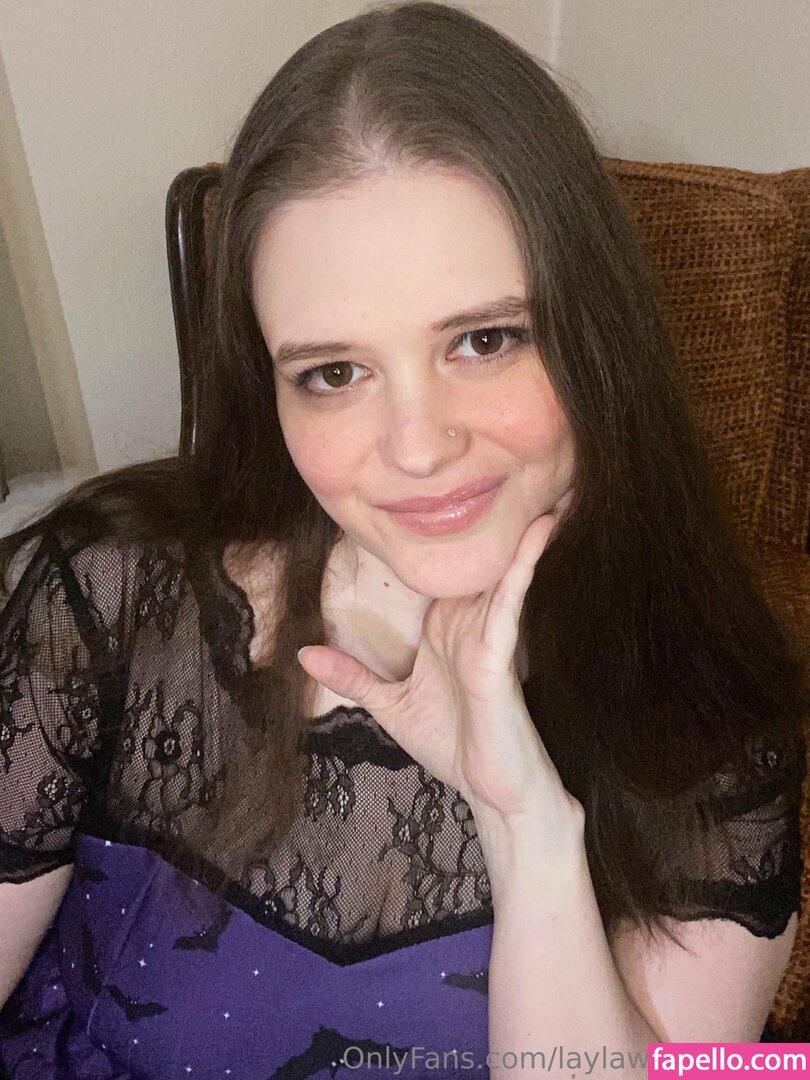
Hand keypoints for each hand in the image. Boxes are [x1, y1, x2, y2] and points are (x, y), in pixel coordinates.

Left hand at [297, 492, 579, 825]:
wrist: (494, 795)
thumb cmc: (453, 748)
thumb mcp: (391, 706)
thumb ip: (353, 678)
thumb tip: (304, 655)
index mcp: (447, 629)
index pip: (443, 569)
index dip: (441, 529)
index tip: (439, 486)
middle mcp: (470, 624)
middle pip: (477, 559)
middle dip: (490, 515)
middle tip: (501, 459)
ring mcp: (488, 637)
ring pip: (502, 571)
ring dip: (518, 528)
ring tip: (538, 481)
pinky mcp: (501, 657)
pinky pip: (511, 603)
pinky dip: (523, 567)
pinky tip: (537, 534)